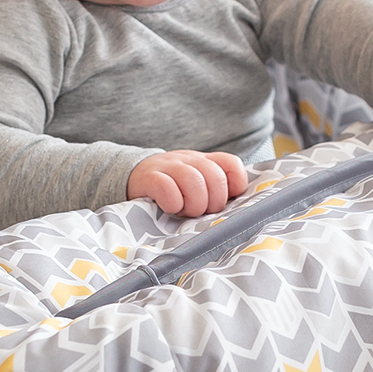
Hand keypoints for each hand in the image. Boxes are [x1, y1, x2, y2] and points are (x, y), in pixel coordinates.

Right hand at [128, 150, 248, 217]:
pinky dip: (172, 204)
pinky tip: (169, 208)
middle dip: (213, 202)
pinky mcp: (149, 177)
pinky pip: (167, 189)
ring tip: (185, 211)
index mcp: (204, 161)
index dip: (234, 185)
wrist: (133, 177)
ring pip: (194, 182)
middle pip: (215, 178)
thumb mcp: (196, 183)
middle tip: (201, 211)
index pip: (231, 164)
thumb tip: (239, 209)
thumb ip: (216, 190)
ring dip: (194, 204)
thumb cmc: (172, 187)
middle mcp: (189, 160)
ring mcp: (169, 166)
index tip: (225, 200)